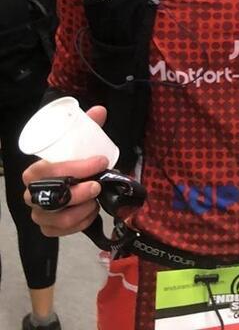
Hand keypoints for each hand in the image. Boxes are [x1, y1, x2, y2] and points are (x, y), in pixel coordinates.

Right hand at [22, 106, 108, 235]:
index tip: (101, 162)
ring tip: (97, 200)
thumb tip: (100, 111)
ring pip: (57, 219)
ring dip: (82, 210)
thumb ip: (88, 127)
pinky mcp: (47, 229)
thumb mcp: (78, 144)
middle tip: (98, 184)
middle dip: (78, 193)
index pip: (48, 170)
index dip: (76, 167)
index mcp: (35, 171)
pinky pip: (61, 232)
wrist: (67, 184)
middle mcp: (32, 194)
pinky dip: (80, 224)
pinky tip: (91, 213)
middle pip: (51, 198)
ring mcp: (38, 214)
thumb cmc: (71, 163)